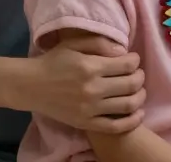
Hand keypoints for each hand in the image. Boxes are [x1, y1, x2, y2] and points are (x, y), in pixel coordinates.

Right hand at [26, 34, 146, 133]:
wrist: (30, 86)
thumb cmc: (53, 62)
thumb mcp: (74, 44)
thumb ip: (100, 43)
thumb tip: (124, 51)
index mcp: (90, 67)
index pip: (128, 65)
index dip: (135, 60)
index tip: (132, 59)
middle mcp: (92, 89)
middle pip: (131, 84)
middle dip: (140, 76)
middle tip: (137, 73)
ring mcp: (89, 109)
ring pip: (128, 105)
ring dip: (140, 96)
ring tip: (138, 90)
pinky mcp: (85, 123)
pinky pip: (115, 127)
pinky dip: (132, 121)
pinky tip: (138, 113)